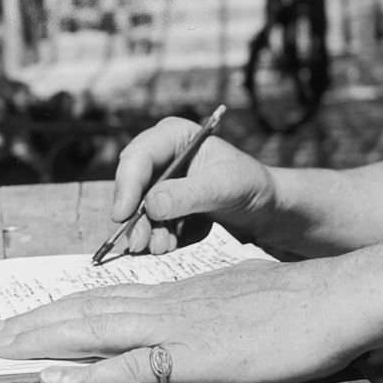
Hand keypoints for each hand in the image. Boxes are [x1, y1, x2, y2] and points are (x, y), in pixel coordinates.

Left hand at [0, 257, 371, 382]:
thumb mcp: (237, 295)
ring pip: (93, 331)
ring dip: (41, 340)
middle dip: (34, 322)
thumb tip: (183, 316)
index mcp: (176, 292)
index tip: (26, 318)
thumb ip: (203, 306)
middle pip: (85, 310)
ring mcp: (176, 328)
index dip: (61, 308)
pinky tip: (53, 380)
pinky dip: (84, 375)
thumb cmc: (294, 301)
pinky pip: (127, 370)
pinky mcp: (192, 358)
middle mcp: (166, 304)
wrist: (332, 296)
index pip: (104, 297)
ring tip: (0, 347)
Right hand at [112, 117, 279, 255]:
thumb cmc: (247, 183)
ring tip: (163, 247)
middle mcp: (160, 155)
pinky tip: (169, 245)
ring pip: (138, 207)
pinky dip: (157, 235)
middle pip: (132, 184)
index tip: (122, 214)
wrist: (260, 205)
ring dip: (146, 230)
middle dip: (135, 215)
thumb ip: (188, 194)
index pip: (139, 156)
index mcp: (173, 135)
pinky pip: (150, 221)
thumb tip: (151, 205)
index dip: (127, 184)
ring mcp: (159, 180)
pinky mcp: (163, 204)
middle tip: (139, 243)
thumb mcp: (223, 186)